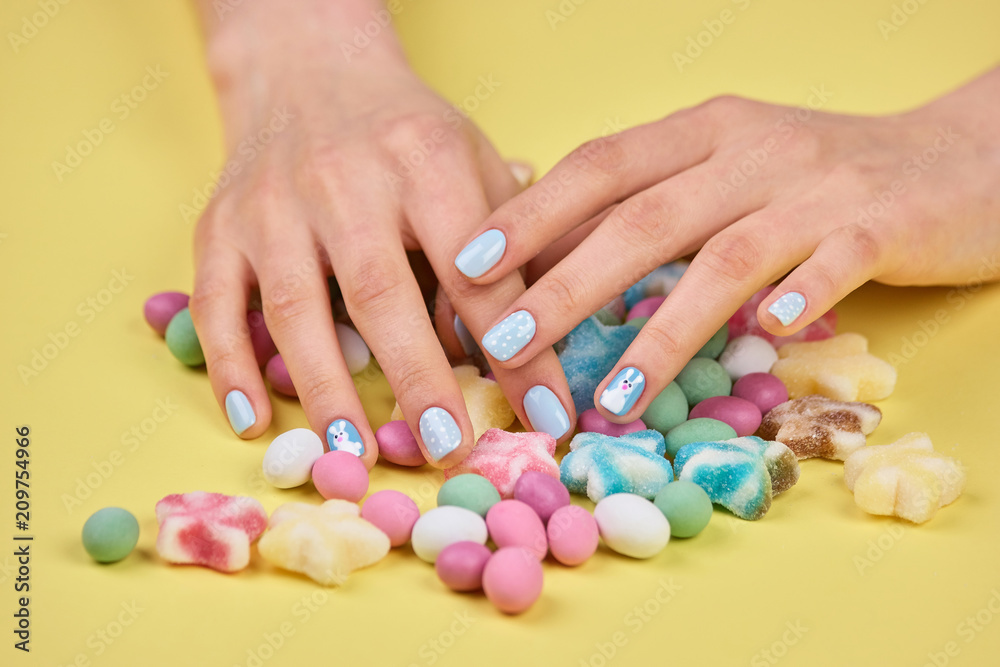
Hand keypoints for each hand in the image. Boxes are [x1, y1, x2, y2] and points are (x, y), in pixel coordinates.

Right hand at [189, 0, 575, 465]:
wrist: (308, 72)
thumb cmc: (406, 135)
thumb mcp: (475, 163)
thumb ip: (511, 244)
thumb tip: (550, 338)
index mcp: (425, 159)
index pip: (478, 270)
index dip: (516, 348)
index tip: (547, 417)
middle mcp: (344, 179)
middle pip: (380, 292)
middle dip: (417, 378)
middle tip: (449, 450)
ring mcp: (272, 204)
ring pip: (294, 306)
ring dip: (325, 388)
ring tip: (354, 455)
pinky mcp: (220, 226)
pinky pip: (216, 302)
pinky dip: (231, 365)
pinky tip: (256, 419)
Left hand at [454, 66, 999, 421]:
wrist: (950, 159)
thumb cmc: (816, 178)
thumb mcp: (728, 171)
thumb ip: (656, 207)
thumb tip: (557, 267)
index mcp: (704, 131)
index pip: (601, 164)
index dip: (532, 212)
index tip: (468, 264)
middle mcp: (752, 150)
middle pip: (645, 218)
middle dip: (566, 284)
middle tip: (504, 342)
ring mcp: (818, 186)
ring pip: (726, 256)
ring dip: (662, 331)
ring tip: (608, 395)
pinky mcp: (881, 225)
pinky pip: (834, 262)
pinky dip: (800, 296)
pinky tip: (769, 332)